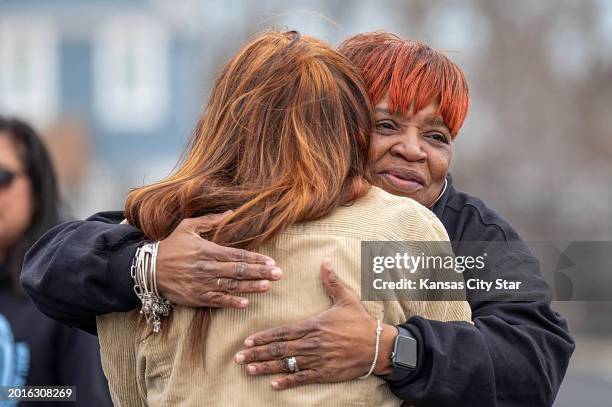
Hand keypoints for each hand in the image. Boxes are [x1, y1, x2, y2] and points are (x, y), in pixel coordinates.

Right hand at [155, 211, 281, 307]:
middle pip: (239, 270)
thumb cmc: (171, 246)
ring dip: (251, 287)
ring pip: (231, 286)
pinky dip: (231, 302)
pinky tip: (246, 303)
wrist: (149, 269)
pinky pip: (217, 301)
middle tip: (279, 274)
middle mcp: (207, 268)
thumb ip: (210, 220)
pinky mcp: (196, 297)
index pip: (237, 254)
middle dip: (260, 272)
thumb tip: (230, 212)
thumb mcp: (187, 227)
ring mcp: (202, 284)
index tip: (271, 261)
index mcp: (207, 250)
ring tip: (268, 286)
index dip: (256, 258)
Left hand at [234, 259, 397, 389]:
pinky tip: (273, 384)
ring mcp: (318, 359)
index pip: (283, 331)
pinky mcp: (325, 373)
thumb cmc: (361, 322)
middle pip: (279, 349)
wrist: (379, 346)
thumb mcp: (346, 298)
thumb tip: (325, 260)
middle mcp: (312, 343)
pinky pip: (302, 378)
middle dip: (257, 353)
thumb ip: (331, 281)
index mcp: (313, 325)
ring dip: (266, 367)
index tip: (248, 340)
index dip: (264, 336)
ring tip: (249, 369)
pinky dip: (287, 381)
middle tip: (240, 357)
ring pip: (287, 364)